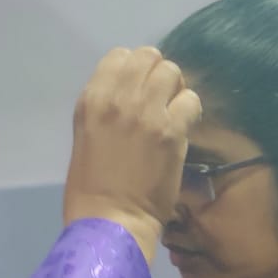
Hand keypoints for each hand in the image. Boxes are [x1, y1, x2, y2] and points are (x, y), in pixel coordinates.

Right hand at [63, 47, 200, 261]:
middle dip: (157, 74)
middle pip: (148, 57)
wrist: (110, 221)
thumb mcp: (86, 136)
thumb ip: (106, 109)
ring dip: (175, 89)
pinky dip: (190, 110)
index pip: (119, 56)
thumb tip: (130, 95)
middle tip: (159, 98)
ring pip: (172, 72)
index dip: (133, 70)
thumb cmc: (89, 188)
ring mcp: (146, 112)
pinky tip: (182, 128)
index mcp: (91, 100)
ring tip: (172, 112)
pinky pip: (191, 100)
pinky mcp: (171, 131)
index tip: (137, 90)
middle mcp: (117, 98)